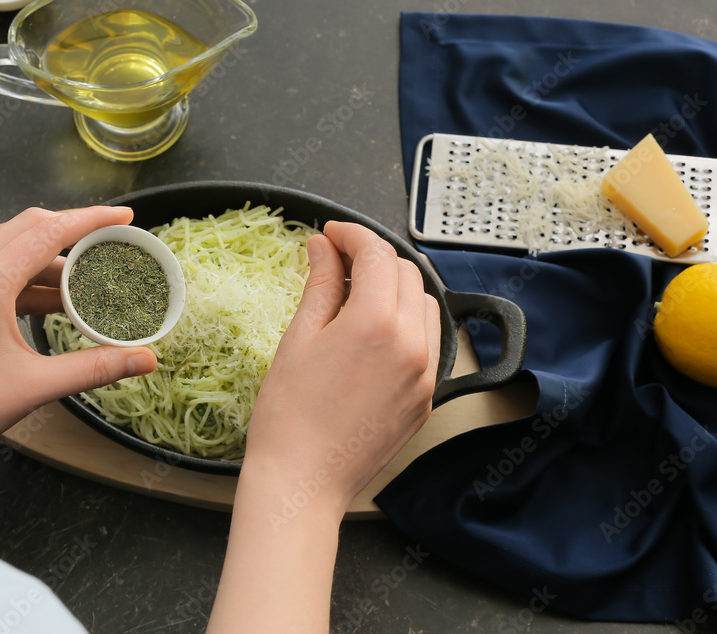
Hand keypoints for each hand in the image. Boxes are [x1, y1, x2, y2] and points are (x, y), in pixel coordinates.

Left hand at [0, 206, 157, 474]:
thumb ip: (95, 368)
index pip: (49, 232)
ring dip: (56, 259)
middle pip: (32, 227)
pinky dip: (36, 280)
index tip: (126, 219)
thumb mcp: (35, 386)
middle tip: (113, 243)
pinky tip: (61, 303)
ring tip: (94, 280)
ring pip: (16, 249)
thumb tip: (144, 360)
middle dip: (76, 231)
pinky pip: (4, 272)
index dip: (92, 220)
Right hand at [247, 220, 441, 514]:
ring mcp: (425, 374)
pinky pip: (427, 343)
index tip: (330, 234)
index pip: (377, 254)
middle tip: (337, 260)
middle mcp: (413, 345)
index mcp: (376, 323)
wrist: (303, 481)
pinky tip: (372, 333)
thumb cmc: (289, 417)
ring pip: (424, 305)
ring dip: (395, 289)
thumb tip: (322, 247)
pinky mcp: (425, 398)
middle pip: (406, 274)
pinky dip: (405, 324)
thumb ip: (319, 284)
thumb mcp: (298, 338)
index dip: (351, 234)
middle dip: (374, 258)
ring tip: (355, 295)